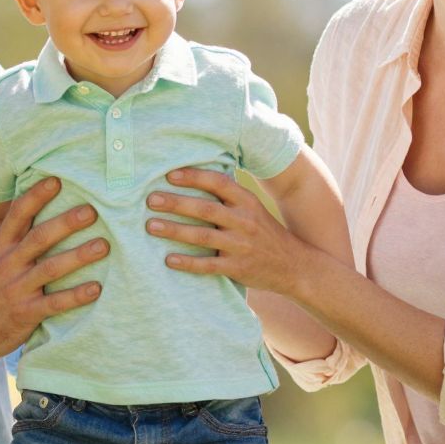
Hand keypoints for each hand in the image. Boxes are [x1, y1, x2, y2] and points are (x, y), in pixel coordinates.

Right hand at [0, 177, 106, 362]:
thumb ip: (11, 239)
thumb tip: (38, 212)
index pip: (17, 214)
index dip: (36, 196)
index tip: (56, 180)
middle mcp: (6, 264)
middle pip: (39, 237)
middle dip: (66, 223)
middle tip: (92, 211)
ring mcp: (15, 289)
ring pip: (51, 268)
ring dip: (79, 256)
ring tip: (104, 246)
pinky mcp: (24, 314)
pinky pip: (54, 303)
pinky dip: (76, 296)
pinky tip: (96, 289)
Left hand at [145, 168, 307, 295]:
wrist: (293, 265)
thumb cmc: (264, 232)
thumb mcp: (253, 209)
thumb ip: (229, 196)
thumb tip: (194, 176)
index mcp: (248, 202)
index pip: (219, 183)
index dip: (194, 177)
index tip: (169, 175)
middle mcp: (245, 221)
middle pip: (206, 209)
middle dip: (176, 203)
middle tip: (151, 200)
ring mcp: (241, 245)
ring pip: (203, 236)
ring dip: (175, 230)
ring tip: (151, 226)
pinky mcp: (237, 268)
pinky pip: (208, 265)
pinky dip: (187, 262)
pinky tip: (169, 259)